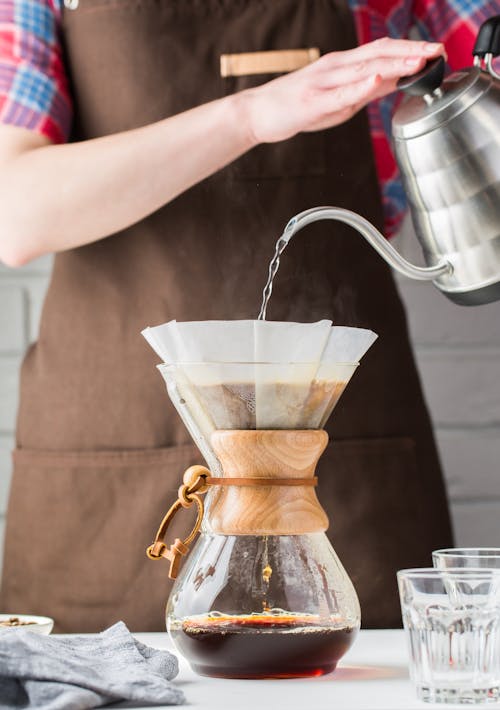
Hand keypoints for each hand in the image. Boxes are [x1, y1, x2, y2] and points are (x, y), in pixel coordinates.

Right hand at [242, 38, 444, 142]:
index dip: (410, 49)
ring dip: (393, 65)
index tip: (435, 50)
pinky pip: (340, 94)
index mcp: (342, 66)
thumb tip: (394, 82)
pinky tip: (376, 80)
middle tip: (437, 50)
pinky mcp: (312, 102)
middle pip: (378, 53)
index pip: (381, 51)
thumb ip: (365, 90)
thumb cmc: (296, 107)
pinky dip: (360, 86)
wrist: (257, 113)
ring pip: (363, 70)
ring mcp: (323, 83)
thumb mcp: (337, 98)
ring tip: (417, 61)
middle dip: (410, 52)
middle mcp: (334, 68)